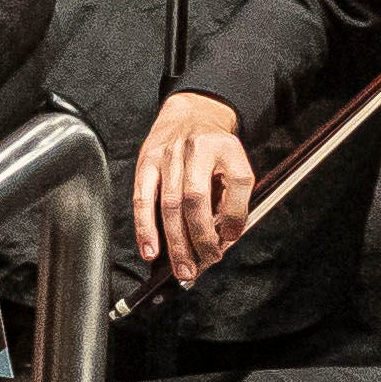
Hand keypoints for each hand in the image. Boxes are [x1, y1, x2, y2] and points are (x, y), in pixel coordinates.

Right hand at [129, 90, 256, 281]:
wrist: (191, 112)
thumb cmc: (214, 147)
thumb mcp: (235, 163)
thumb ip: (235, 197)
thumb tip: (225, 236)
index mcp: (225, 147)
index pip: (238, 182)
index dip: (237, 215)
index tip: (232, 237)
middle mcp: (195, 149)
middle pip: (196, 199)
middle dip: (201, 239)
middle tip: (206, 263)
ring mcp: (166, 155)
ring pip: (169, 205)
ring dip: (176, 243)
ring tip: (183, 269)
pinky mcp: (146, 162)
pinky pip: (142, 199)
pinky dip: (145, 228)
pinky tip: (150, 249)